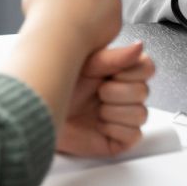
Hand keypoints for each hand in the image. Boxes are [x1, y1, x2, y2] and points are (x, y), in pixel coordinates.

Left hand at [55, 42, 154, 156]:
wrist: (40, 114)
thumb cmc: (56, 88)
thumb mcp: (85, 64)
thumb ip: (115, 57)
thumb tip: (138, 46)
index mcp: (118, 72)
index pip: (147, 68)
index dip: (131, 72)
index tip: (110, 73)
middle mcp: (123, 94)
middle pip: (143, 92)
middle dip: (117, 92)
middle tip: (97, 92)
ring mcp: (121, 116)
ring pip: (141, 114)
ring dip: (114, 111)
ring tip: (96, 110)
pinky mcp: (118, 139)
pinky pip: (134, 134)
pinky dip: (115, 129)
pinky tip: (99, 124)